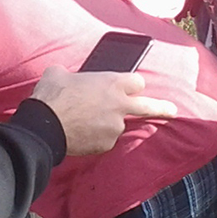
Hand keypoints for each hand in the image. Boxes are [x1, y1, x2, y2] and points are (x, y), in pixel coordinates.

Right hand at [31, 67, 175, 156]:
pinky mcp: (106, 144)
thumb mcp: (59, 73)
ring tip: (85, 123)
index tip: (130, 88)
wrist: (44, 125)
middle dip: (162, 108)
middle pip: (149, 106)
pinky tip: (82, 134)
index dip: (132, 85)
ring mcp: (115, 127)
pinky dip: (97, 137)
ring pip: (118, 125)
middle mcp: (120, 105)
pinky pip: (105, 139)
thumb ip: (72, 75)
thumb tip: (66, 77)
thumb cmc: (52, 95)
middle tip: (173, 110)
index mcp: (113, 83)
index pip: (137, 82)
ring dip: (108, 124)